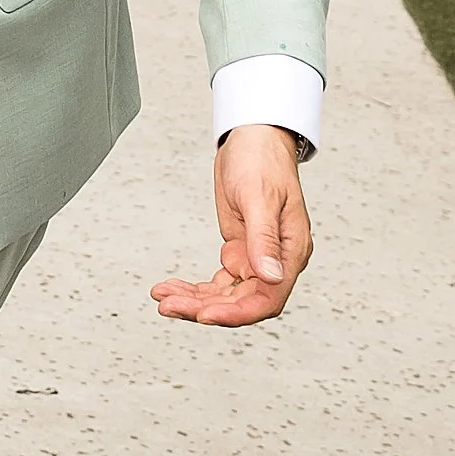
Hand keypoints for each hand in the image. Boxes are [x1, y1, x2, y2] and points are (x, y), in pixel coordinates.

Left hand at [150, 124, 312, 327]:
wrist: (253, 139)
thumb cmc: (263, 160)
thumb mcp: (260, 198)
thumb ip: (264, 240)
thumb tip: (272, 277)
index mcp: (291, 252)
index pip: (268, 298)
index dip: (237, 313)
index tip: (205, 316)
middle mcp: (275, 260)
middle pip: (242, 301)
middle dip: (205, 308)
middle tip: (170, 305)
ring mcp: (255, 257)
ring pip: (226, 294)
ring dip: (195, 300)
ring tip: (164, 298)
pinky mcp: (238, 251)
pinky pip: (218, 281)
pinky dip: (196, 288)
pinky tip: (173, 288)